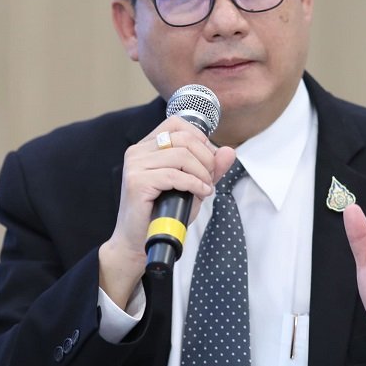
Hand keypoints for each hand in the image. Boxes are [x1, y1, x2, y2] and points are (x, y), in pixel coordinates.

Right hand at [98, 118, 235, 307]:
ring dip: (202, 173)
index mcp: (146, 146)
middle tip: (210, 179)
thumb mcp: (192, 186)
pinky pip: (175, 175)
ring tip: (205, 188)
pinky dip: (194, 184)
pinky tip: (201, 194)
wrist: (139, 242)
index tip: (208, 161)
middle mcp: (137, 151)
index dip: (200, 138)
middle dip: (206, 158)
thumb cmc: (164, 214)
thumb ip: (210, 168)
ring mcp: (135, 165)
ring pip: (182, 156)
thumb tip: (230, 151)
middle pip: (184, 138)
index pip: (177, 123)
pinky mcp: (137, 182)